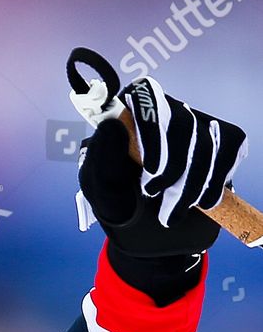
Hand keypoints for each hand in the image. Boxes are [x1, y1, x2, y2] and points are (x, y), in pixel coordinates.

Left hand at [78, 76, 247, 259]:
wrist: (151, 236)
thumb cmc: (121, 209)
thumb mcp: (102, 193)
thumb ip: (102, 161)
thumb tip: (111, 124)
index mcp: (128, 118)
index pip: (144, 94)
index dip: (151, 125)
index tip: (149, 170)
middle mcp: (165, 112)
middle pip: (182, 121)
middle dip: (173, 169)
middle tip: (156, 201)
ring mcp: (196, 124)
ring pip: (206, 141)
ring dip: (192, 184)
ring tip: (172, 214)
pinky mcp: (222, 140)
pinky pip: (230, 147)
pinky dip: (216, 181)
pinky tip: (202, 202)